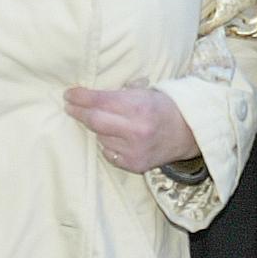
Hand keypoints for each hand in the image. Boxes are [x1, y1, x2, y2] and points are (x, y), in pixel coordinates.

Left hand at [64, 86, 198, 174]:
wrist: (188, 133)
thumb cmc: (162, 107)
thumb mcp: (143, 92)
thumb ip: (117, 94)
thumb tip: (85, 95)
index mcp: (138, 106)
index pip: (99, 101)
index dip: (80, 97)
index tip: (68, 94)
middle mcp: (135, 130)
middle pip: (94, 121)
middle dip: (77, 112)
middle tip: (69, 106)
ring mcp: (134, 150)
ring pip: (100, 137)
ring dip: (98, 129)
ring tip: (107, 122)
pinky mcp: (135, 165)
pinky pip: (109, 153)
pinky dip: (107, 144)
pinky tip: (116, 138)